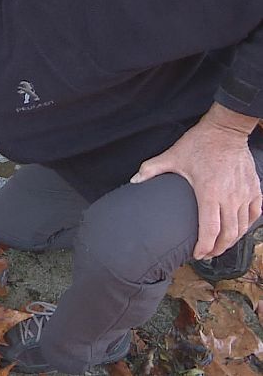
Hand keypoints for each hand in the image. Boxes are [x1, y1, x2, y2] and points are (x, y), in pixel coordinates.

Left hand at [131, 107, 261, 258]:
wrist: (226, 130)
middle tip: (206, 254)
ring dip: (231, 240)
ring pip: (242, 227)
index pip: (210, 229)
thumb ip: (151, 170)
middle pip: (228, 234)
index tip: (197, 254)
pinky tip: (237, 230)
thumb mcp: (172, 156)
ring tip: (219, 246)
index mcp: (210, 192)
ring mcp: (245, 194)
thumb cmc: (199, 144)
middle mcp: (230, 197)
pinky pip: (255, 214)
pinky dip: (247, 226)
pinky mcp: (255, 189)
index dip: (204, 246)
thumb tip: (134, 181)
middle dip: (217, 249)